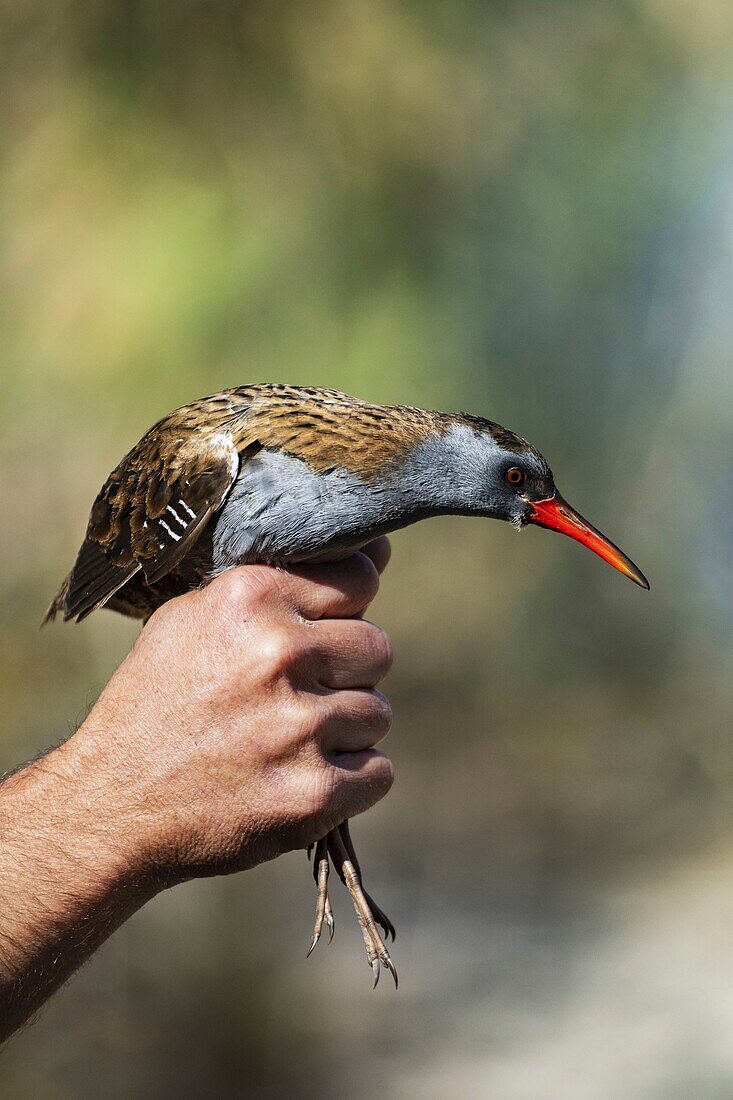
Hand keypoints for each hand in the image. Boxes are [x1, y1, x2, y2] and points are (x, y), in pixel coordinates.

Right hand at [79, 539, 394, 883]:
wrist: (111, 805)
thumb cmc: (156, 703)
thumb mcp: (193, 619)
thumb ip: (278, 586)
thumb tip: (376, 555)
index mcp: (250, 599)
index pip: (358, 580)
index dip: (347, 610)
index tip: (326, 632)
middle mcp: (279, 653)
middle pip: (377, 649)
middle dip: (348, 673)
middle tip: (301, 696)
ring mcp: (300, 726)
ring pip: (377, 713)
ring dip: (345, 730)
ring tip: (288, 742)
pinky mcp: (315, 792)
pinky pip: (379, 773)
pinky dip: (349, 782)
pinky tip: (300, 778)